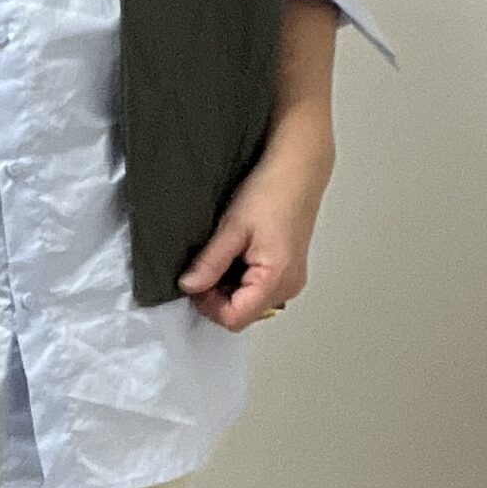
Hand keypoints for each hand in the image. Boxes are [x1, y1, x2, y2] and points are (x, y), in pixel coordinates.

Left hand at [177, 120, 333, 331]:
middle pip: (242, 313)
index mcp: (277, 279)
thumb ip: (210, 263)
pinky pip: (259, 288)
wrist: (298, 168)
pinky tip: (237, 251)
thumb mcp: (232, 227)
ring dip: (229, 285)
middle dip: (218, 295)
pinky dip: (241, 277)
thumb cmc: (271, 191)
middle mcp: (289, 286)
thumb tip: (189, 287)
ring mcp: (291, 280)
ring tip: (224, 251)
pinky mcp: (289, 270)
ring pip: (249, 301)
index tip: (196, 279)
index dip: (209, 304)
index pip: (234, 318)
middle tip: (207, 262)